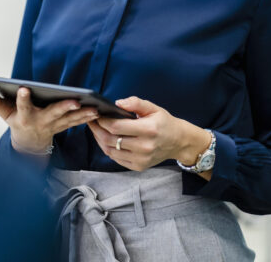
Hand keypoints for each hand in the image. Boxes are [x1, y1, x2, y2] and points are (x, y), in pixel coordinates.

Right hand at [0, 87, 98, 154]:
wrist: (28, 144)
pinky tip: (97, 111)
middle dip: (63, 108)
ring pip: (69, 120)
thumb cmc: (16, 123)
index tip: (24, 89)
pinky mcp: (63, 126)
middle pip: (52, 114)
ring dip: (82, 115)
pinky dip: (87, 118)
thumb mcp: (4, 114)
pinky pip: (76, 122)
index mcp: (25, 117)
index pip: (22, 107)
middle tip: (74, 101)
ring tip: (94, 108)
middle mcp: (40, 122)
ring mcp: (53, 126)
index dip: (22, 99)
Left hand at [88, 96, 210, 171]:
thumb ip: (135, 103)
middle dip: (97, 129)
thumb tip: (117, 103)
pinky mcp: (139, 166)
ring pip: (110, 151)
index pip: (117, 126)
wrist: (178, 142)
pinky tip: (105, 140)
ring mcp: (141, 159)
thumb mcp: (153, 108)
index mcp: (148, 130)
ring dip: (99, 140)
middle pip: (110, 139)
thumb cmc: (164, 122)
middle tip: (91, 121)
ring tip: (96, 129)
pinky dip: (107, 149)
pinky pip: (116, 159)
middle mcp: (145, 147)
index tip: (97, 114)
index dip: (103, 120)